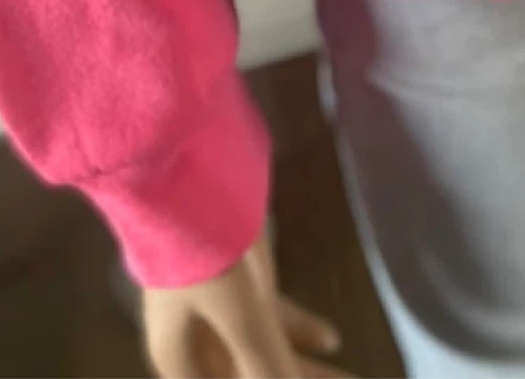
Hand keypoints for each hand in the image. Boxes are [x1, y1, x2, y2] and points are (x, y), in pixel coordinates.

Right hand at [143, 232, 354, 378]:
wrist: (182, 167)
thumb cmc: (204, 250)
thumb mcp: (239, 314)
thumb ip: (266, 363)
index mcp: (176, 351)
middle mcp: (192, 331)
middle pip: (241, 372)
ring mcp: (215, 297)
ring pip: (260, 343)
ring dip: (297, 361)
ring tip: (348, 374)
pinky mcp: (238, 267)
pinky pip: (270, 312)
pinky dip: (297, 328)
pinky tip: (331, 337)